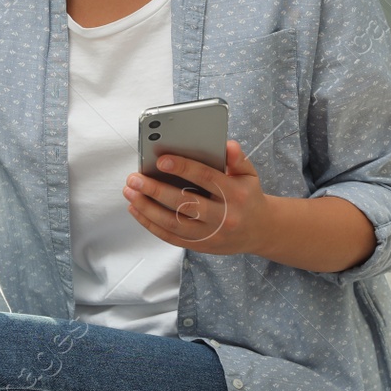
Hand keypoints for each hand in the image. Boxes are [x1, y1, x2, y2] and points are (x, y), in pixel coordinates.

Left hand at [122, 140, 269, 254]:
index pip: (207, 179)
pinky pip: (171, 237)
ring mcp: (211, 234)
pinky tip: (136, 209)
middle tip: (134, 178)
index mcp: (235, 194)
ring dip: (147, 208)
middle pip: (185, 204)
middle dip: (156, 190)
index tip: (161, 160)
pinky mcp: (200, 245)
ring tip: (130, 192)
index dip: (184, 168)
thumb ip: (237, 158)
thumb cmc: (248, 196)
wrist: (260, 231)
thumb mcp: (249, 174)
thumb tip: (227, 145)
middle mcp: (223, 217)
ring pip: (174, 223)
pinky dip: (151, 224)